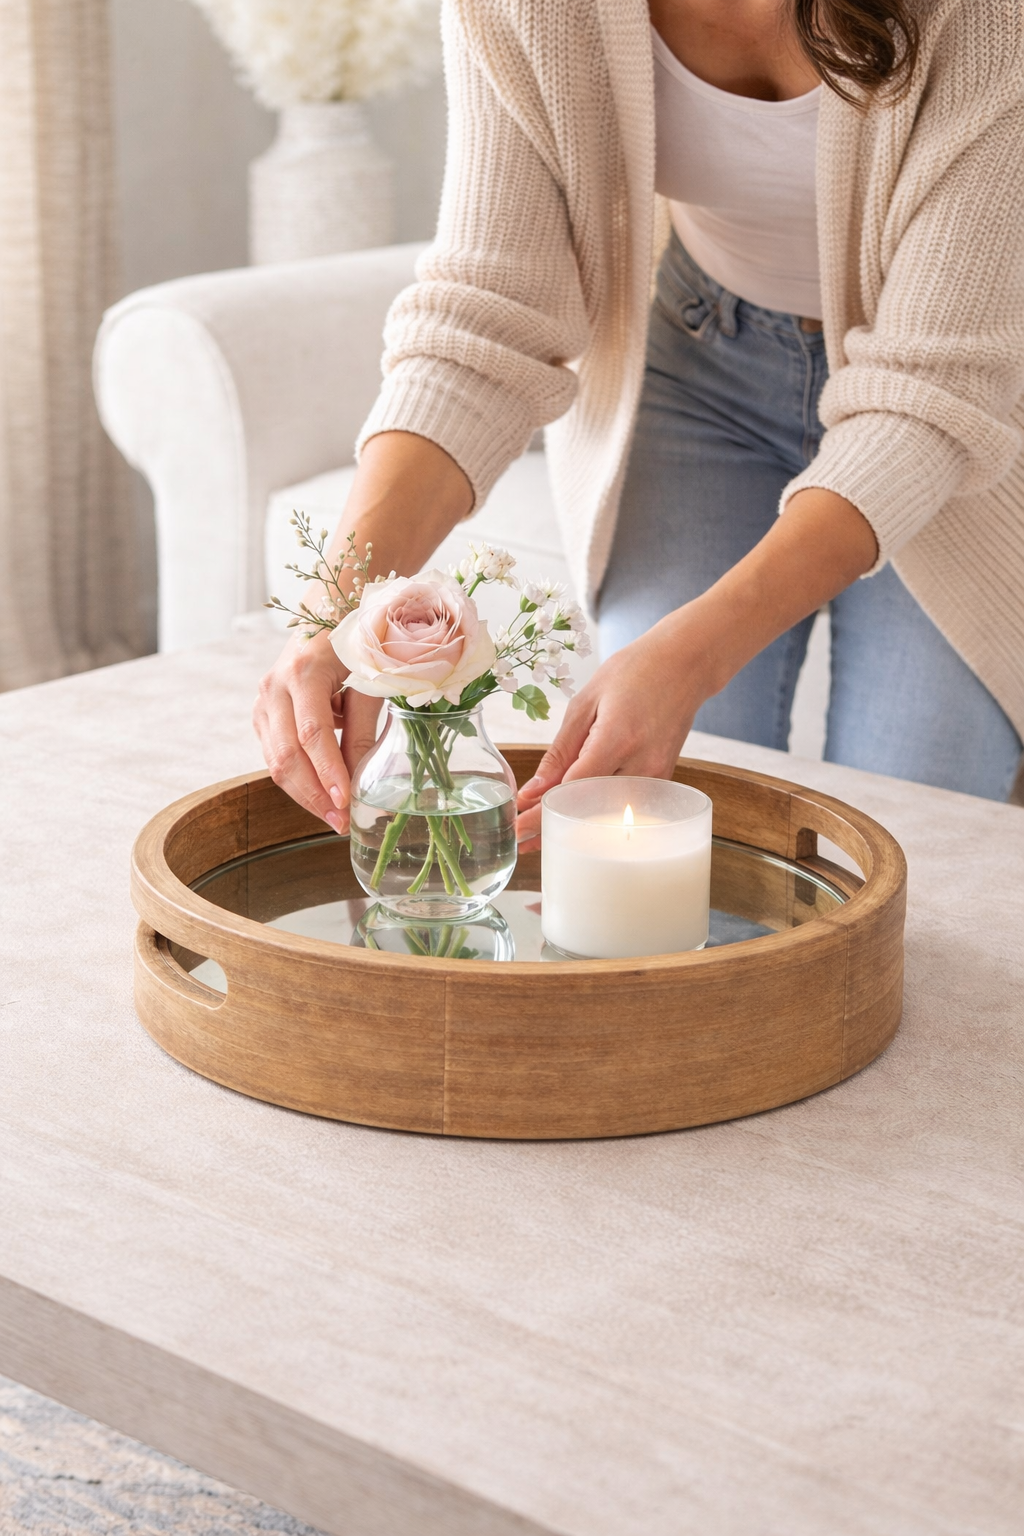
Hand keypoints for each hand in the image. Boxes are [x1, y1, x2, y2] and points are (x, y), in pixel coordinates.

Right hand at [253, 628, 381, 833]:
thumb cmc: (357, 644)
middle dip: (313, 794)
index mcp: (303, 671)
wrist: (327, 613)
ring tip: (333, 818)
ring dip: (304, 794)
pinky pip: (276, 755)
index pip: (312, 733)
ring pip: (275, 761)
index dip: (328, 771)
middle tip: (340, 822)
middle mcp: (274, 687)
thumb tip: (363, 781)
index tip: (346, 802)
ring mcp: (263, 701)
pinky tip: (321, 795)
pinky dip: (298, 779)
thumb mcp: (369, 681)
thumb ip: (364, 728)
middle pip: (286, 754)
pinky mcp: (264, 715)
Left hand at [515, 619, 709, 849]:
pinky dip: (597, 811)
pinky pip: (624, 804)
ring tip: (540, 832)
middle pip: (590, 811)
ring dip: (574, 823)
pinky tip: (576, 814)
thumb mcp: (585, 703)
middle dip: (553, 827)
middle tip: (521, 840)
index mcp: (616, 740)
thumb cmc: (633, 673)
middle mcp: (641, 765)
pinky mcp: (663, 780)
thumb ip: (560, 752)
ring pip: (607, 814)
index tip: (518, 830)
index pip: (572, 791)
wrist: (685, 664)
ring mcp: (656, 776)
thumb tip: (534, 791)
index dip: (542, 813)